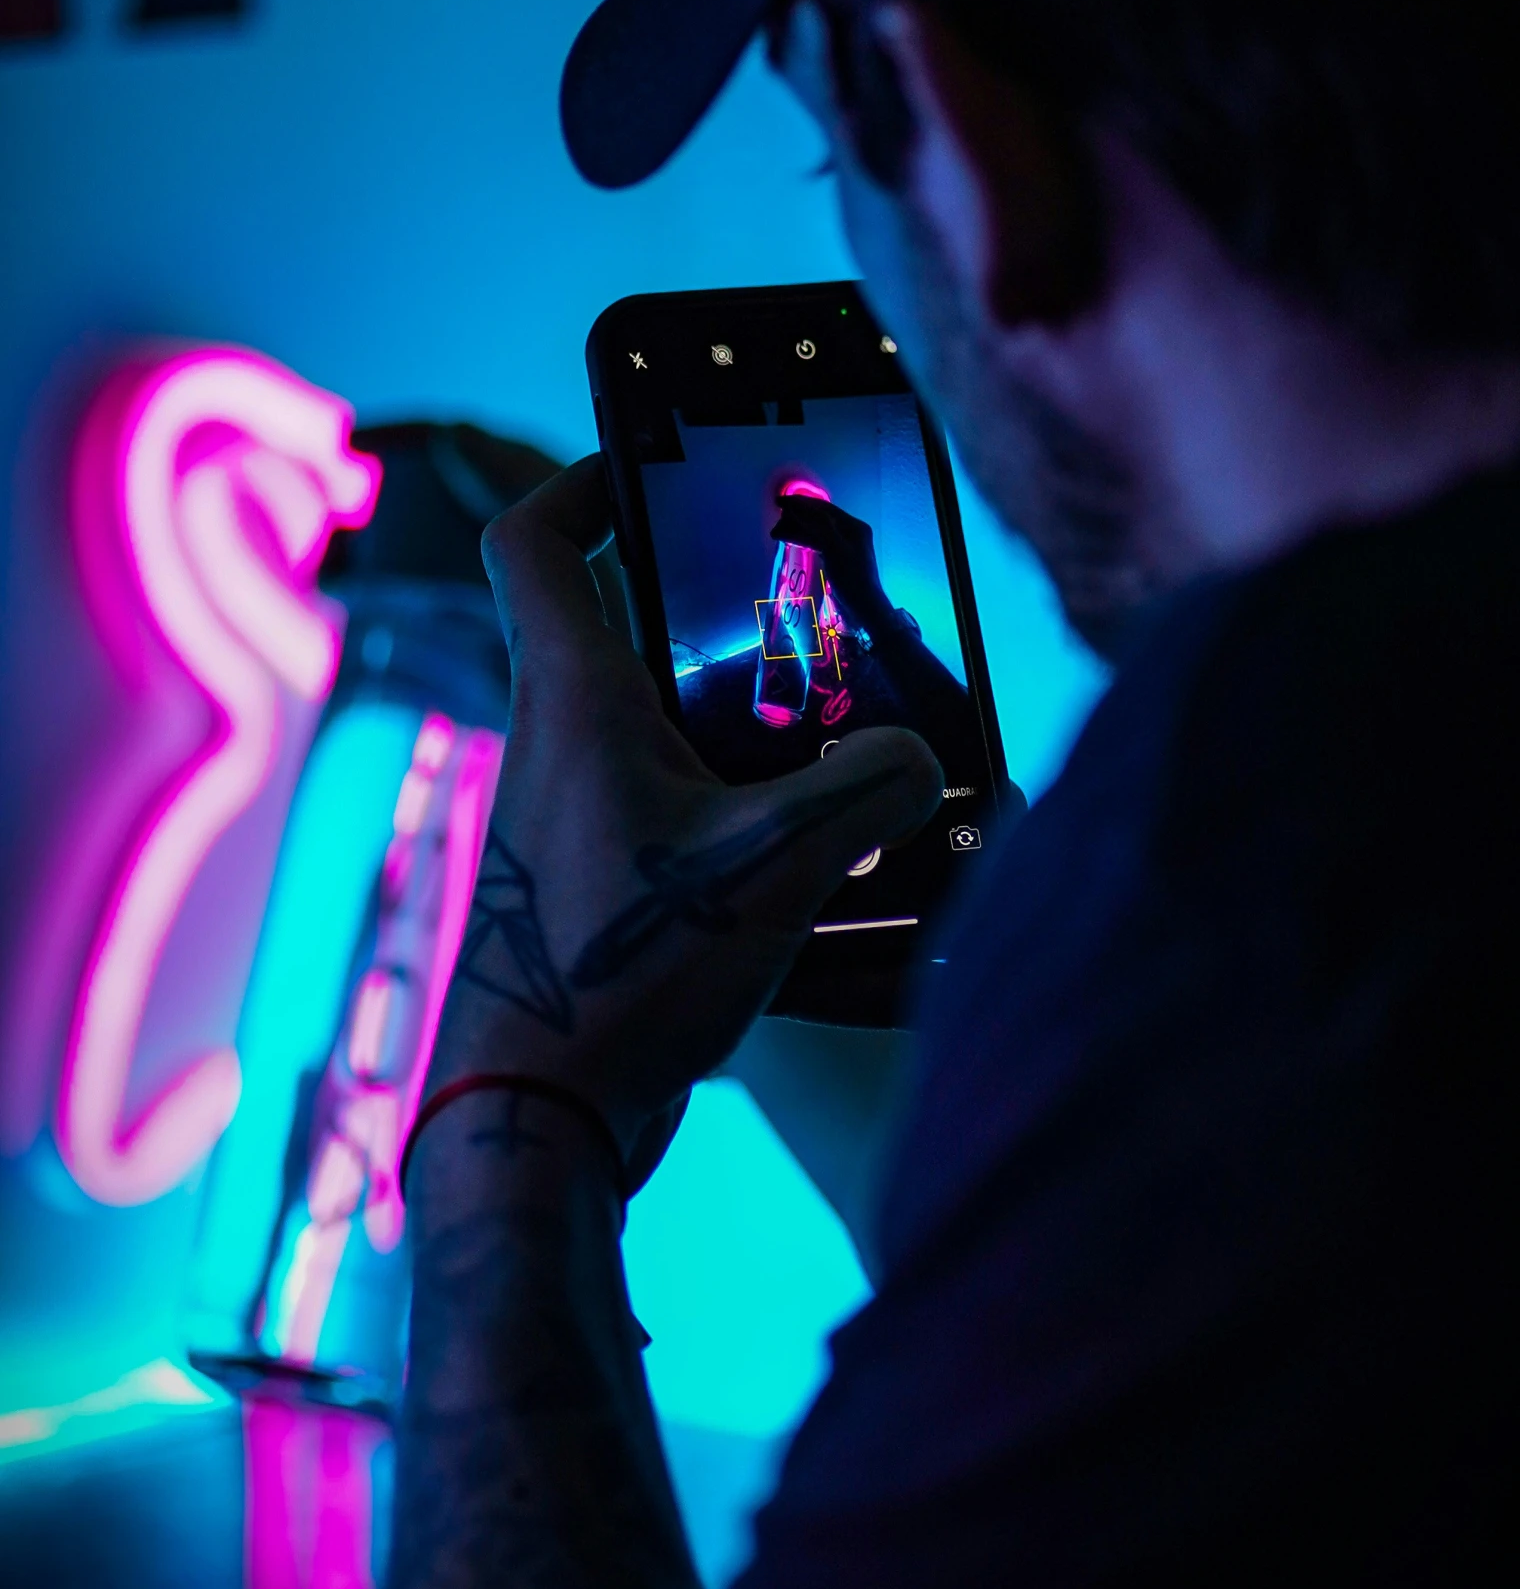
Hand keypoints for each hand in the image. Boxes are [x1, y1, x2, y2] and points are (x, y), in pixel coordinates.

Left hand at [422, 459, 942, 1189]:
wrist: (534, 1119)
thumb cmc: (618, 975)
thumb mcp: (771, 868)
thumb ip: (866, 792)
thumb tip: (917, 763)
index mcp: (574, 701)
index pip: (537, 545)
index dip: (584, 484)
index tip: (648, 469)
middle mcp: (559, 746)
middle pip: (624, 633)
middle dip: (715, 616)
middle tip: (812, 619)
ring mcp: (571, 820)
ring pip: (656, 727)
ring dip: (738, 722)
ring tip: (841, 740)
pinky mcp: (594, 887)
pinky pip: (668, 809)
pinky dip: (734, 807)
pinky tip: (817, 856)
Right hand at [771, 493, 894, 634]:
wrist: (864, 609)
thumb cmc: (852, 578)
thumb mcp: (835, 549)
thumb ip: (817, 527)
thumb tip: (797, 508)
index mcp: (855, 526)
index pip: (824, 509)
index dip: (801, 503)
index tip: (779, 502)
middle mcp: (851, 533)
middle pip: (819, 519)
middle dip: (797, 518)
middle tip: (776, 521)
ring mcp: (844, 546)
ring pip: (817, 532)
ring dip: (797, 530)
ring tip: (777, 533)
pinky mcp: (838, 560)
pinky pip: (817, 544)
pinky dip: (803, 541)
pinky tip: (790, 540)